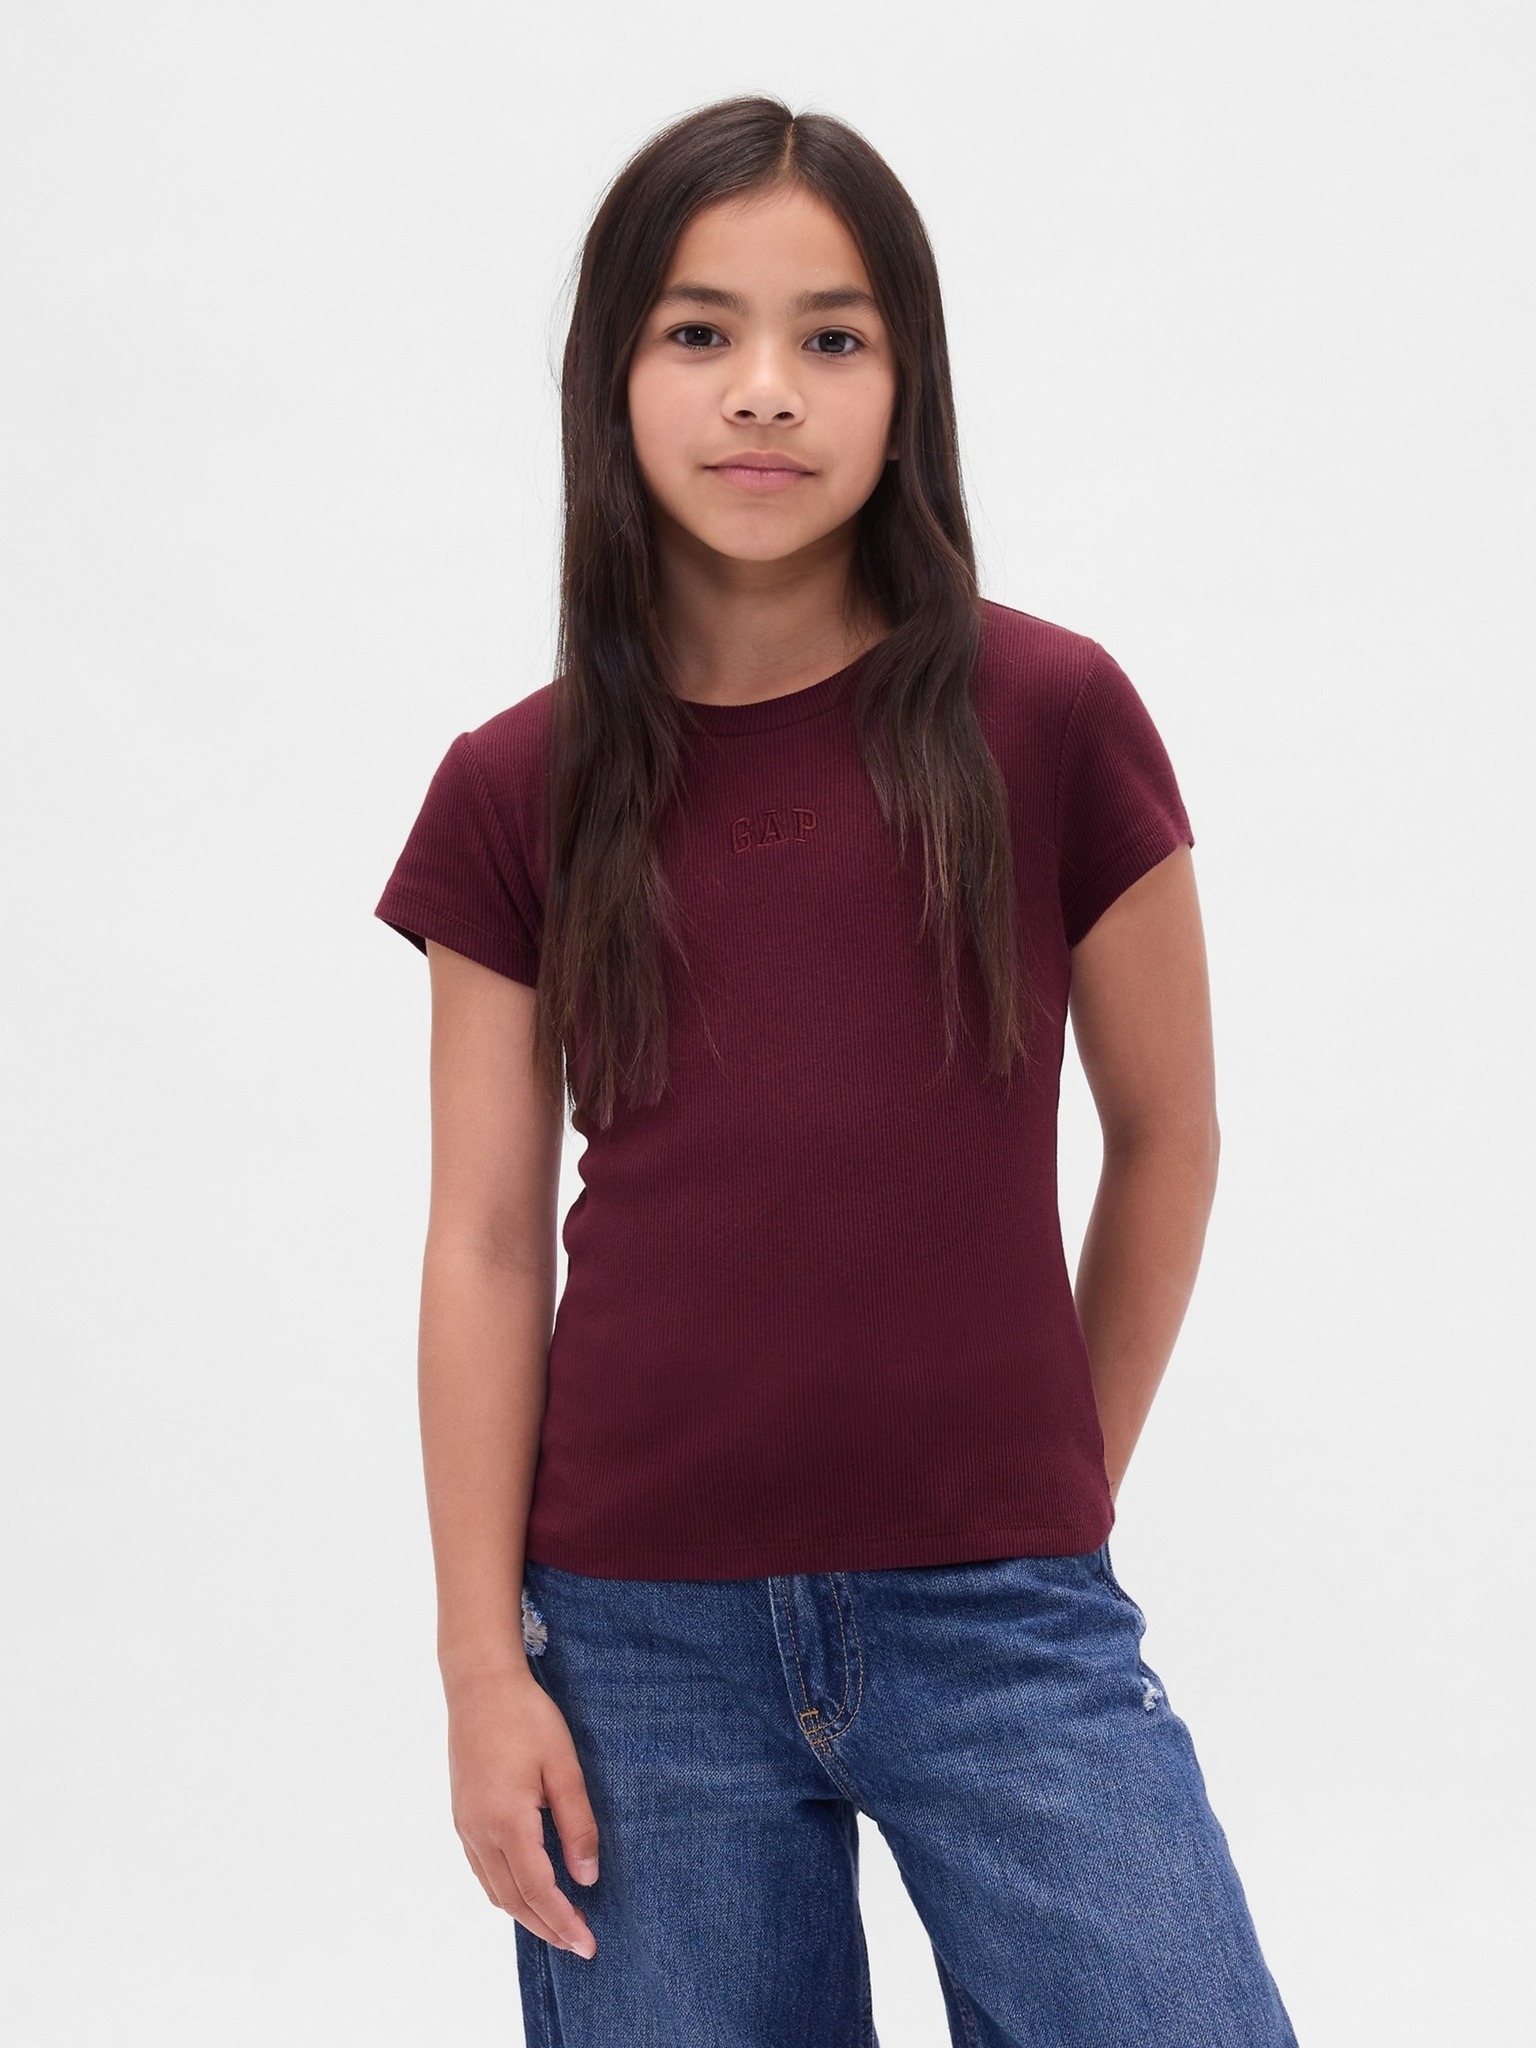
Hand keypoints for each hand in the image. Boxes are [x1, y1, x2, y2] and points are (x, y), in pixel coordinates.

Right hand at [445, 1667, 601, 1957]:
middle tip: (578, 1945)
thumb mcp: (563, 1765)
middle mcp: (479, 1832)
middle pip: (513, 1900)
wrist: (480, 1685)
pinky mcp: (462, 1816)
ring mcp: (466, 1826)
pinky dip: (506, 1891)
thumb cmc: (527, 1717)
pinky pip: (483, 1870)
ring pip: (494, 1890)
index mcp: (507, 1821)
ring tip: (556, 1926)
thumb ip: (577, 1823)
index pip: (539, 1890)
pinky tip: (525, 1890)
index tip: (588, 1944)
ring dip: (525, 1914)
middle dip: (546, 1928)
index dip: (564, 1922)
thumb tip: (587, 1877)